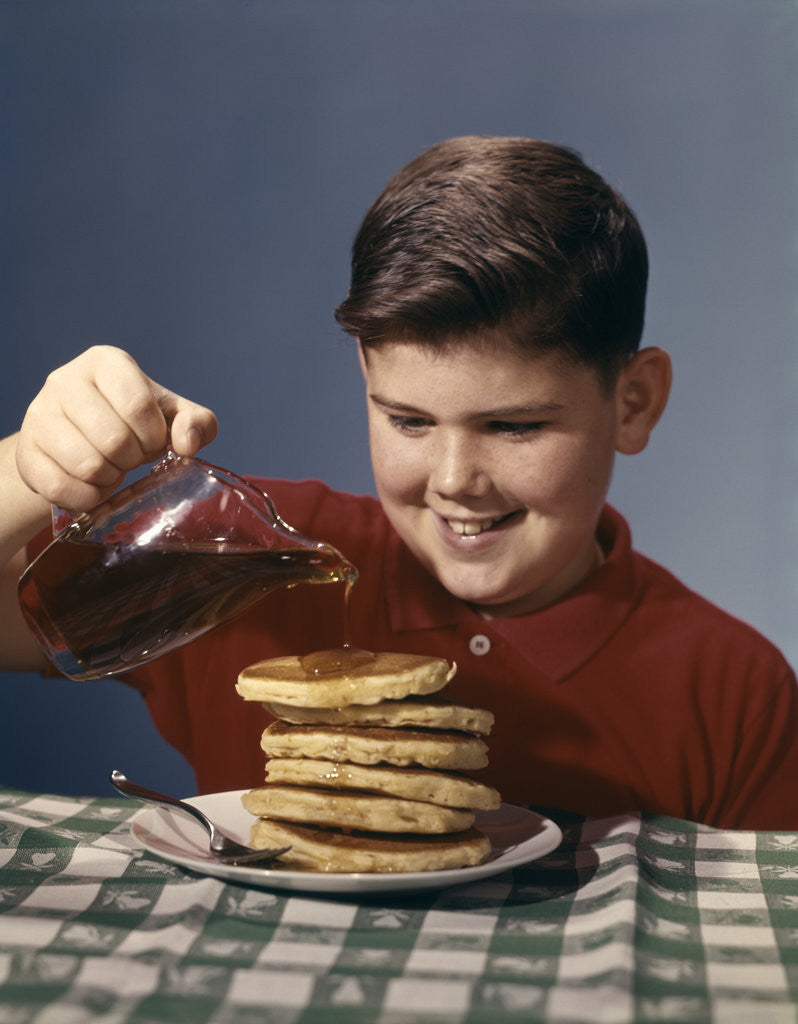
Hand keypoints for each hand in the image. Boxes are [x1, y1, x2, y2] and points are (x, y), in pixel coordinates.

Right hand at [15, 346, 217, 510]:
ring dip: (111, 478)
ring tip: (112, 468)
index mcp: (106, 362)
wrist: (80, 439)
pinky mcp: (26, 450)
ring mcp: (40, 414)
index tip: (153, 442)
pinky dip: (88, 497)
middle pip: (114, 439)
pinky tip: (93, 484)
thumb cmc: (132, 423)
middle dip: (134, 459)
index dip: (153, 436)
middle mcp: (66, 380)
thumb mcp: (171, 416)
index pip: (138, 405)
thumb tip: (188, 443)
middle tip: (132, 458)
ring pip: (88, 465)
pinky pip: (61, 487)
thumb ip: (197, 423)